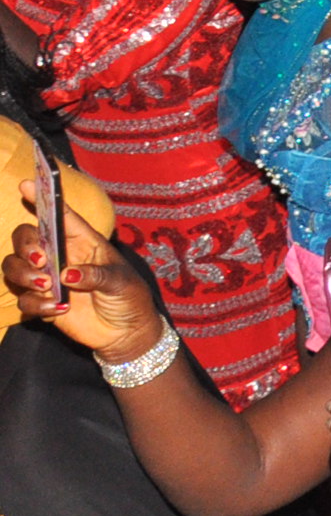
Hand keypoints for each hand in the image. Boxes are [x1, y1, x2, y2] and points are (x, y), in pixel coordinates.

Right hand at [5, 182, 158, 355]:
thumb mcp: (121, 282)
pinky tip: (59, 308)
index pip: (60, 215)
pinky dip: (35, 303)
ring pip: (15, 267)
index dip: (43, 198)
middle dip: (26, 245)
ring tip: (47, 284)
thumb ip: (97, 275)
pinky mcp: (42, 302)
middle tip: (41, 260)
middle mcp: (60, 256)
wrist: (125, 331)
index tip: (26, 184)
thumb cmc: (129, 296)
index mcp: (83, 241)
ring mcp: (48, 279)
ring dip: (23, 274)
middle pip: (27, 238)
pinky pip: (24, 299)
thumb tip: (68, 274)